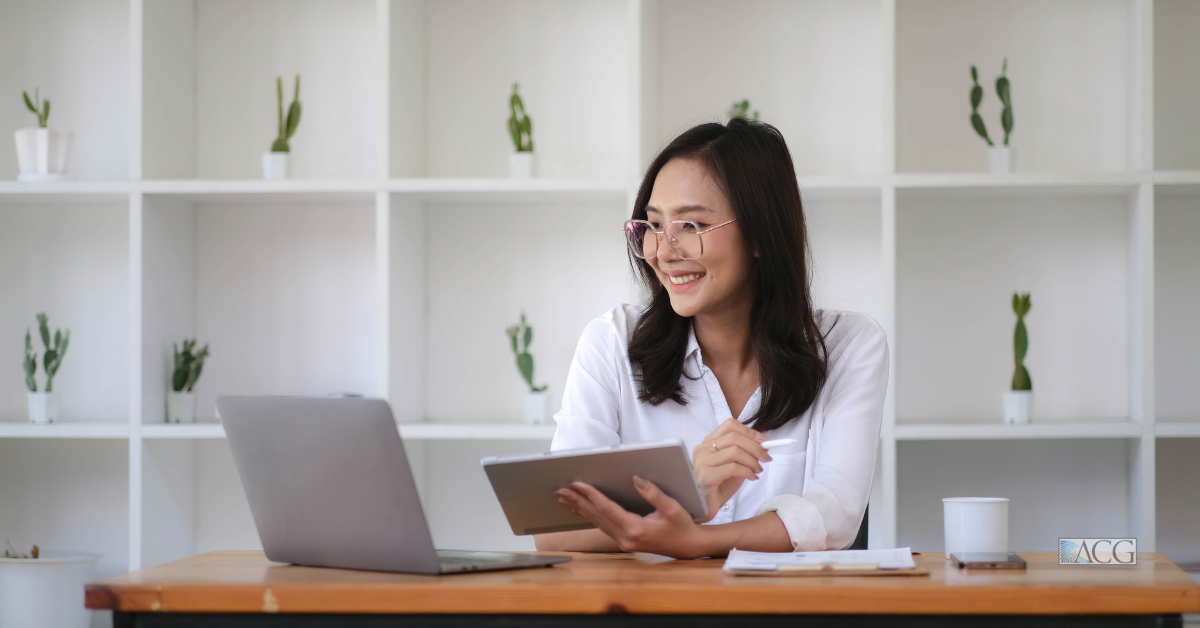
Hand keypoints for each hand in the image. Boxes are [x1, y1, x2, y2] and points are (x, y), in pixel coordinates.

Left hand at [556, 477, 712, 558]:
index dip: (592, 495)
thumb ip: (654, 493)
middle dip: (578, 501)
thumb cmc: (682, 526)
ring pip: (596, 522)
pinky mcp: (623, 541)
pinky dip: (589, 515)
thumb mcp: (672, 508)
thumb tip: (636, 479)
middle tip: (561, 489)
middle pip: (597, 516)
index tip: (578, 484)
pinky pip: (602, 526)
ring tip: (564, 497)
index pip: (608, 509)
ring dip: (579, 508)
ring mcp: (623, 541)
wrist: (688, 547)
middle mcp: (626, 537)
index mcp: (636, 529)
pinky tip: (579, 509)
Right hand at [692, 418, 770, 521]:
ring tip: (758, 471)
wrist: (703, 508)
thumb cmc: (718, 487)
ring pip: (735, 451)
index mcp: (708, 442)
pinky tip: (751, 478)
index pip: (730, 426)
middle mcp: (702, 448)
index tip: (765, 442)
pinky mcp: (705, 475)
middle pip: (734, 437)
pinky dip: (747, 471)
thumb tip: (764, 445)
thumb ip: (745, 454)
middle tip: (766, 458)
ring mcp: (702, 461)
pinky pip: (733, 467)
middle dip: (755, 447)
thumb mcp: (734, 467)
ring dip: (752, 461)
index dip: (750, 432)